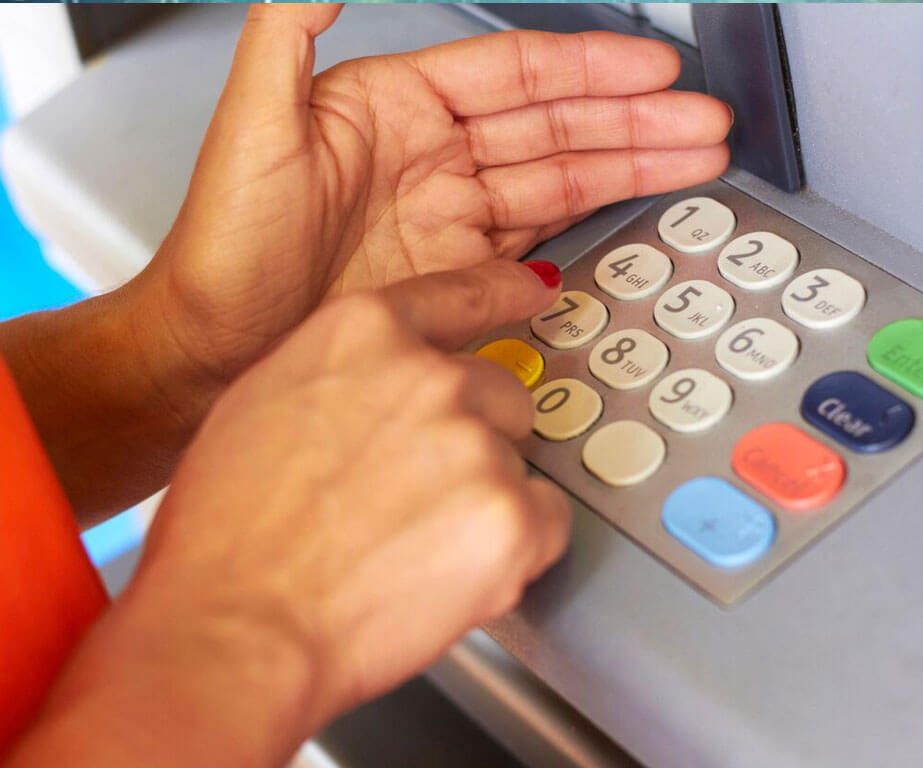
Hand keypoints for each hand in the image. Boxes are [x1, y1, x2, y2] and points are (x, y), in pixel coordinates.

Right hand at [10, 260, 571, 767]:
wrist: (234, 628)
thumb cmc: (229, 532)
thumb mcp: (266, 402)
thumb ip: (347, 376)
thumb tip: (387, 390)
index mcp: (366, 333)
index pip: (461, 296)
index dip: (498, 297)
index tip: (531, 292)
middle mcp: (432, 376)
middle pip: (500, 393)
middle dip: (472, 438)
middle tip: (415, 497)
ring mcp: (477, 444)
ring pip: (517, 463)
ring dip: (484, 498)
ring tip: (413, 546)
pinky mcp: (512, 518)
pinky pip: (546, 521)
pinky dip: (515, 548)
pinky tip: (450, 572)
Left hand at [140, 3, 730, 383]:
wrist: (219, 343)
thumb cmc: (226, 243)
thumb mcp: (253, 126)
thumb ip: (288, 32)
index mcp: (396, 106)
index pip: (514, 74)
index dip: (588, 67)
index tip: (653, 67)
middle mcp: (431, 156)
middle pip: (554, 125)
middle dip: (635, 122)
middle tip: (703, 121)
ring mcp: (449, 216)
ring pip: (559, 180)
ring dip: (630, 168)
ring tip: (696, 159)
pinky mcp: (456, 271)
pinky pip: (537, 237)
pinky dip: (589, 226)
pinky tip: (632, 212)